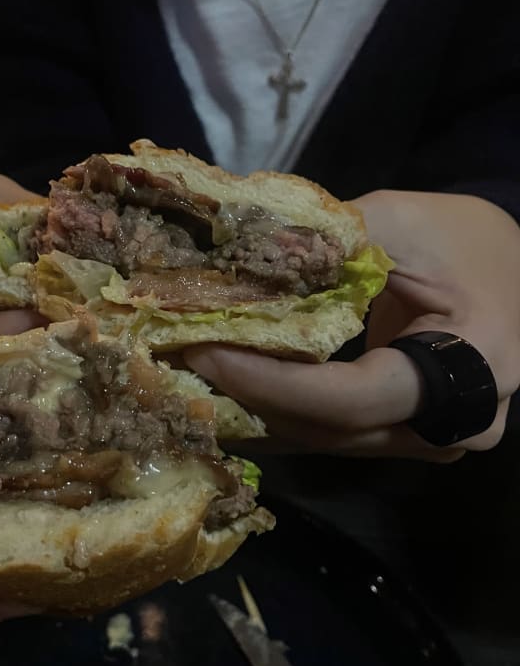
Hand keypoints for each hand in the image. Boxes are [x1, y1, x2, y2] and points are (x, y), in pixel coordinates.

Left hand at [186, 191, 519, 461]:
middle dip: (250, 397)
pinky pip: (330, 435)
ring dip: (256, 409)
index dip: (272, 382)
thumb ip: (326, 243)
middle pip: (331, 429)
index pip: (352, 399)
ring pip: (324, 440)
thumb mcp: (401, 223)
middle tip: (179, 361)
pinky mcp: (399, 438)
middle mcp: (451, 428)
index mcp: (471, 368)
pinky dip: (279, 411)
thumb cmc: (465, 240)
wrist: (513, 273)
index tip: (206, 352)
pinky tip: (227, 390)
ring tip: (191, 374)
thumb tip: (234, 257)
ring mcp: (427, 442)